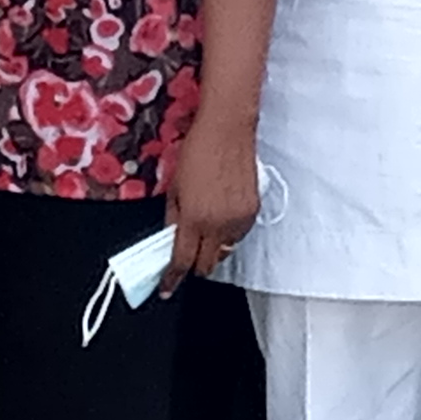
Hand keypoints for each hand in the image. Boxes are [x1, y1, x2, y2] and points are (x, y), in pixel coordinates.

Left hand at [164, 121, 260, 289]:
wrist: (227, 130)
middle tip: (187, 254)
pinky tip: (221, 215)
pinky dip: (228, 234)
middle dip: (194, 265)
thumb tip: (171, 238)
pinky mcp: (253, 211)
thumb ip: (173, 218)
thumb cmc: (196, 152)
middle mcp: (219, 224)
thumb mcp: (174, 187)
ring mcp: (239, 219)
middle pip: (207, 264)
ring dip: (213, 248)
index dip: (172, 278)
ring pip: (225, 251)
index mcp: (194, 219)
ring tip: (206, 227)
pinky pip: (238, 235)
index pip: (182, 260)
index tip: (167, 288)